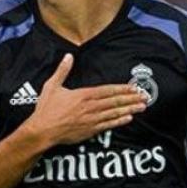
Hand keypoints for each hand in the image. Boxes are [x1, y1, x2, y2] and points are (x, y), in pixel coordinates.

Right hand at [23, 54, 147, 146]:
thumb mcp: (52, 86)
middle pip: (114, 101)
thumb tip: (68, 56)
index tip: (133, 87)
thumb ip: (62, 70)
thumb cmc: (46, 109)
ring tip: (141, 107)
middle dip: (130, 99)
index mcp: (83, 95)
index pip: (107, 90)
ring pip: (114, 113)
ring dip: (129, 109)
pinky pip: (108, 125)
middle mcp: (90, 107)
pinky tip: (128, 119)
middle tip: (145, 97)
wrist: (42, 131)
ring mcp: (91, 120)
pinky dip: (119, 122)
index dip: (122, 89)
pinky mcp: (89, 131)